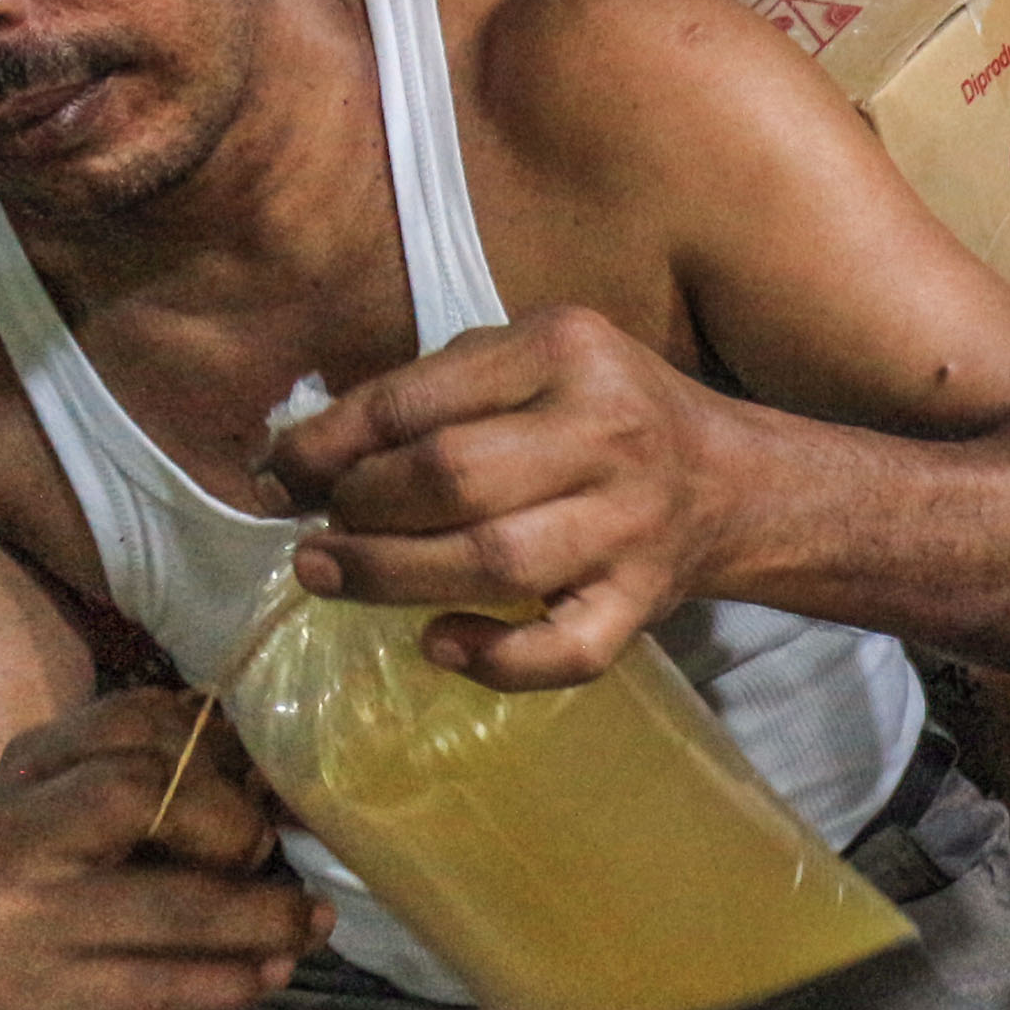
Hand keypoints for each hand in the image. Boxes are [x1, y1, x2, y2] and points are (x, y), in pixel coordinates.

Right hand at [0, 689, 331, 1009]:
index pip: (129, 722)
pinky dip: (230, 979)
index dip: (210, 747)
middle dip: (229, 823)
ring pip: (169, 904)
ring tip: (309, 924)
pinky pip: (159, 984)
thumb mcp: (95, 815)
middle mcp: (8, 831)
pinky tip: (270, 974)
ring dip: (259, 915)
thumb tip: (283, 788)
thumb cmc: (73, 886)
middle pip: (137, 795)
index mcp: (30, 766)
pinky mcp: (41, 995)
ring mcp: (17, 918)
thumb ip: (173, 786)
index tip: (252, 781)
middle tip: (264, 852)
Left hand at [261, 307, 741, 690]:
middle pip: (452, 479)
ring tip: (331, 577)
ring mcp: (630, 524)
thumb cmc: (602, 413)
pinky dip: (494, 659)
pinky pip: (565, 651)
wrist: (732, 482)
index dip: (327, 445)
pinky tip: (440, 643)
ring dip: (393, 577)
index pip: (417, 400)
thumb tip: (302, 460)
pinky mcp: (643, 603)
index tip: (277, 476)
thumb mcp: (529, 362)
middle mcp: (607, 433)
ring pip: (497, 563)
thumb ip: (431, 394)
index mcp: (566, 350)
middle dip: (360, 511)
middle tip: (316, 535)